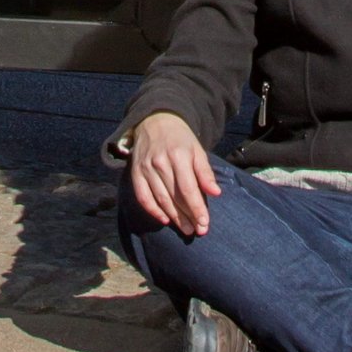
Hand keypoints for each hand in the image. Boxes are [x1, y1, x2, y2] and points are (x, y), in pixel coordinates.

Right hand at [127, 111, 221, 236]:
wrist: (155, 121)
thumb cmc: (180, 139)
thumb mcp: (197, 150)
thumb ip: (205, 172)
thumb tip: (216, 193)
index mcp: (178, 155)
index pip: (188, 188)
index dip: (197, 208)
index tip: (205, 223)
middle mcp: (160, 162)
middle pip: (175, 197)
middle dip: (188, 216)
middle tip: (198, 230)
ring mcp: (146, 168)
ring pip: (161, 199)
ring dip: (174, 217)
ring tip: (186, 229)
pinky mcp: (136, 172)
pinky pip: (143, 197)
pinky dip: (153, 210)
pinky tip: (165, 220)